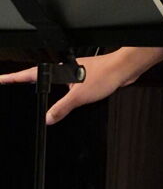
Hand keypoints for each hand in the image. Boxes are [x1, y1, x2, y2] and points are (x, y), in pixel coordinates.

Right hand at [0, 51, 140, 124]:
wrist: (124, 69)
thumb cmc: (106, 74)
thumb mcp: (78, 97)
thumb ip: (61, 109)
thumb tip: (47, 119)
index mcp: (60, 71)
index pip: (31, 75)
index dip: (13, 78)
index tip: (0, 79)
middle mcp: (67, 71)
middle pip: (42, 78)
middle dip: (26, 83)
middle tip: (11, 86)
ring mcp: (76, 74)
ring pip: (56, 84)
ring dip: (46, 89)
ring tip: (33, 95)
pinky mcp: (86, 79)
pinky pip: (68, 89)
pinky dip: (62, 95)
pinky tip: (64, 102)